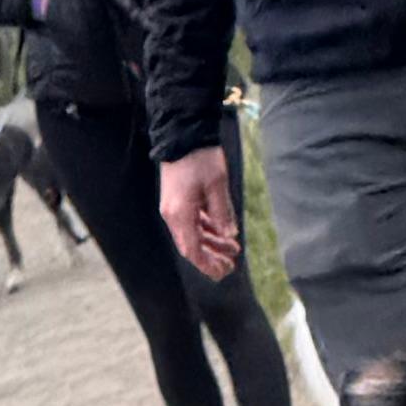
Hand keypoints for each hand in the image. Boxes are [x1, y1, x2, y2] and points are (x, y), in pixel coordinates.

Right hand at [157, 149, 241, 278]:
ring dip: (211, 243)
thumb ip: (223, 213)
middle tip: (231, 265)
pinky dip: (206, 229)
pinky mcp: (178, 200)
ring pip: (193, 234)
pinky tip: (221, 232)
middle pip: (192, 246)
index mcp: (180, 215)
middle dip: (211, 257)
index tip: (224, 272)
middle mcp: (173, 215)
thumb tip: (229, 235)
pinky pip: (192, 222)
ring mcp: (174, 208)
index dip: (208, 264)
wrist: (183, 133)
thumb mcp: (217, 186)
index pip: (193, 250)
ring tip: (232, 248)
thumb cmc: (200, 158)